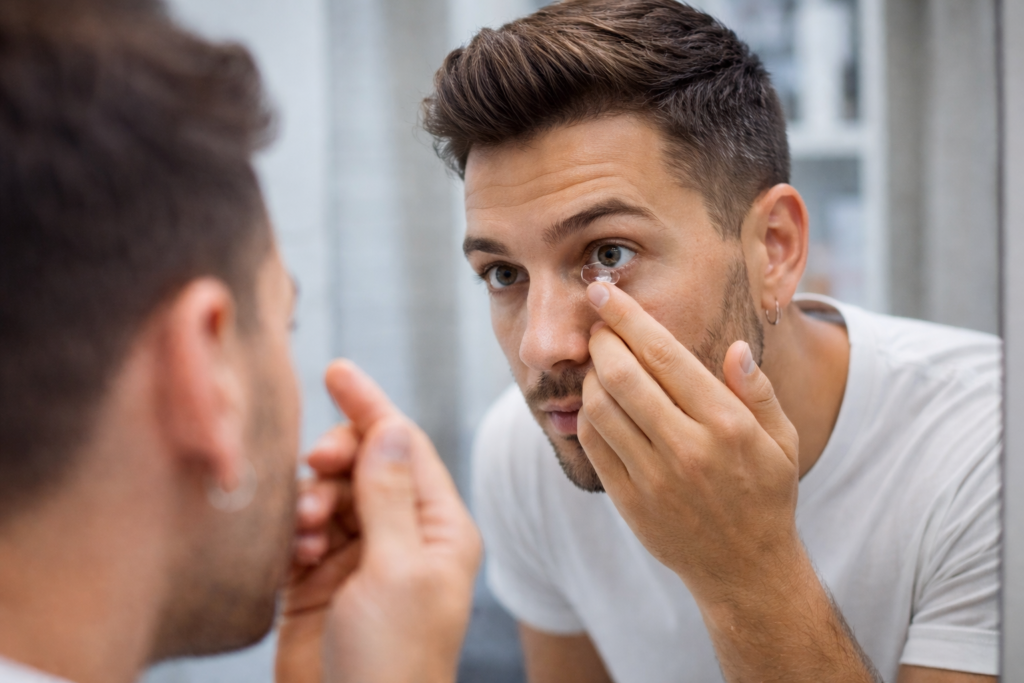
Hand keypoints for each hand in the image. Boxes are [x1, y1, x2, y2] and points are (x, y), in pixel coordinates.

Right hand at [276, 360, 481, 682]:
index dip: (371, 407)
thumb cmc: (394, 659)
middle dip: (335, 459)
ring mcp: (359, 559)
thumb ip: (386, 494)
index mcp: (439, 527)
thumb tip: (389, 426)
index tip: (336, 370)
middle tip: (314, 470)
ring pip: (328, 495)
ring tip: (304, 532)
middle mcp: (402, 536)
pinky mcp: (318, 583)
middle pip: (363, 464)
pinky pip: (300, 532)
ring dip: (310, 501)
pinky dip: (292, 532)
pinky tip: (293, 551)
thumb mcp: (396, 569)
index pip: (405, 446)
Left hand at [577, 282, 801, 603]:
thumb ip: (759, 392)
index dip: (628, 317)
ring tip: (600, 363)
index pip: (665, 356)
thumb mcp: (783, 441)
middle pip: (622, 376)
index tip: (603, 290)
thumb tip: (734, 348)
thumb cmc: (766, 494)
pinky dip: (587, 414)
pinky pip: (593, 444)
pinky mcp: (628, 501)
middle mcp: (687, 449)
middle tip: (598, 325)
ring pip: (600, 408)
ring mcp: (653, 478)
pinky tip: (599, 402)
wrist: (745, 570)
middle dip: (601, 339)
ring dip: (591, 375)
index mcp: (727, 425)